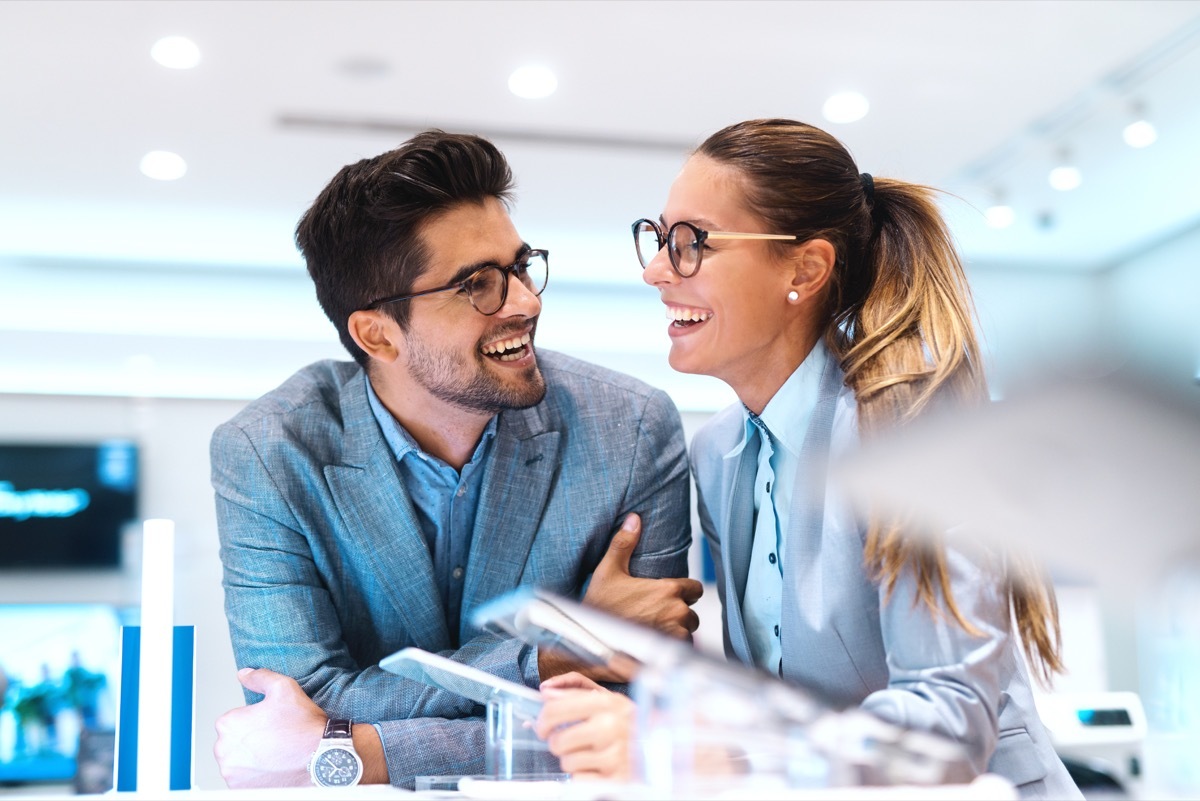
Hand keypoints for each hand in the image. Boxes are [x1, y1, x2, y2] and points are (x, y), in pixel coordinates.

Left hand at [213, 667, 326, 787]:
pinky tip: (275, 767)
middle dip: (251, 739)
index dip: (256, 718)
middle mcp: (224, 751)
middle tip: (276, 737)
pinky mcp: (241, 790)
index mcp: (228, 724)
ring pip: (238, 761)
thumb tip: (244, 674)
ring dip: (252, 757)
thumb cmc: (303, 726)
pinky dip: (256, 775)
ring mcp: (232, 774)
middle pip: (234, 741)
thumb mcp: (284, 688)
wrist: (321, 759)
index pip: (234, 719)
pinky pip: (244, 779)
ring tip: (277, 753)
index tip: (272, 722)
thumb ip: (259, 677)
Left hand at [535, 672, 634, 781]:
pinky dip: (584, 776)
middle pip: (557, 741)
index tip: (543, 727)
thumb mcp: (606, 698)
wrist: (660, 749)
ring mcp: (615, 755)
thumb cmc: (626, 722)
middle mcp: (611, 726)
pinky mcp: (616, 779)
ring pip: (567, 762)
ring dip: (573, 761)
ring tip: (588, 754)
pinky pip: (579, 780)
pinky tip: (597, 768)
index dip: (543, 720)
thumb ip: (574, 688)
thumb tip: (545, 690)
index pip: (555, 709)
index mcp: (606, 702)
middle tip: (566, 743)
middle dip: (558, 743)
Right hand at [583, 513, 702, 638]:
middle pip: (691, 613)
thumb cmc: (598, 606)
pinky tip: (652, 646)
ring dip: (675, 633)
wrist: (590, 641)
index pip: (695, 589)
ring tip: (653, 632)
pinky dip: (670, 649)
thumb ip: (624, 544)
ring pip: (687, 633)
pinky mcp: (670, 653)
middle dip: (678, 615)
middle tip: (656, 616)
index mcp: (669, 590)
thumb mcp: (608, 571)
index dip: (684, 592)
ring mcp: (676, 635)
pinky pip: (680, 650)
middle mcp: (678, 612)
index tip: (669, 597)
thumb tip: (633, 518)